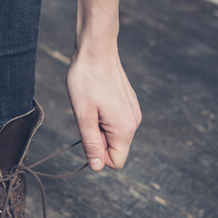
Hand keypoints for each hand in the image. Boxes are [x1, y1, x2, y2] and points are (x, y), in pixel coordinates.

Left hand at [67, 0, 141, 170]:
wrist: (96, 51)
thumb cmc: (86, 82)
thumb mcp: (83, 116)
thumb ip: (91, 144)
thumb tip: (97, 167)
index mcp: (125, 128)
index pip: (116, 162)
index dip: (98, 155)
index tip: (88, 132)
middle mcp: (134, 122)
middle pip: (115, 149)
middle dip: (98, 140)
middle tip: (88, 116)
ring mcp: (133, 112)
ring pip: (114, 135)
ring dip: (99, 127)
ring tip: (91, 106)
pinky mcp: (128, 104)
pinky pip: (115, 123)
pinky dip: (103, 117)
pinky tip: (97, 100)